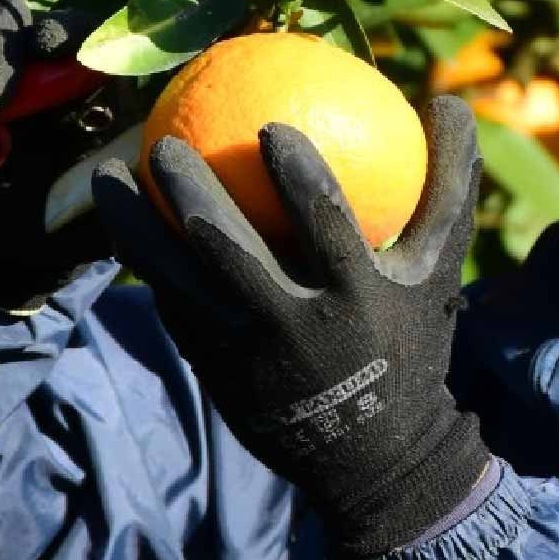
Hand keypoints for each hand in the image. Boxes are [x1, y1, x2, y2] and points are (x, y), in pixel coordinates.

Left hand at [91, 95, 490, 559]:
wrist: (374, 459)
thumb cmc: (411, 343)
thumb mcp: (440, 273)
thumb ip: (447, 188)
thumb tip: (449, 100)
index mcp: (357, 299)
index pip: (325, 227)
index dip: (298, 175)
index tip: (270, 124)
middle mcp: (295, 327)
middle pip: (229, 250)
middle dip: (191, 193)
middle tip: (166, 142)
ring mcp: (244, 354)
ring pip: (175, 279)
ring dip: (134, 225)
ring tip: (109, 173)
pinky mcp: (212, 370)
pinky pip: (169, 302)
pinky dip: (146, 259)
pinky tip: (128, 218)